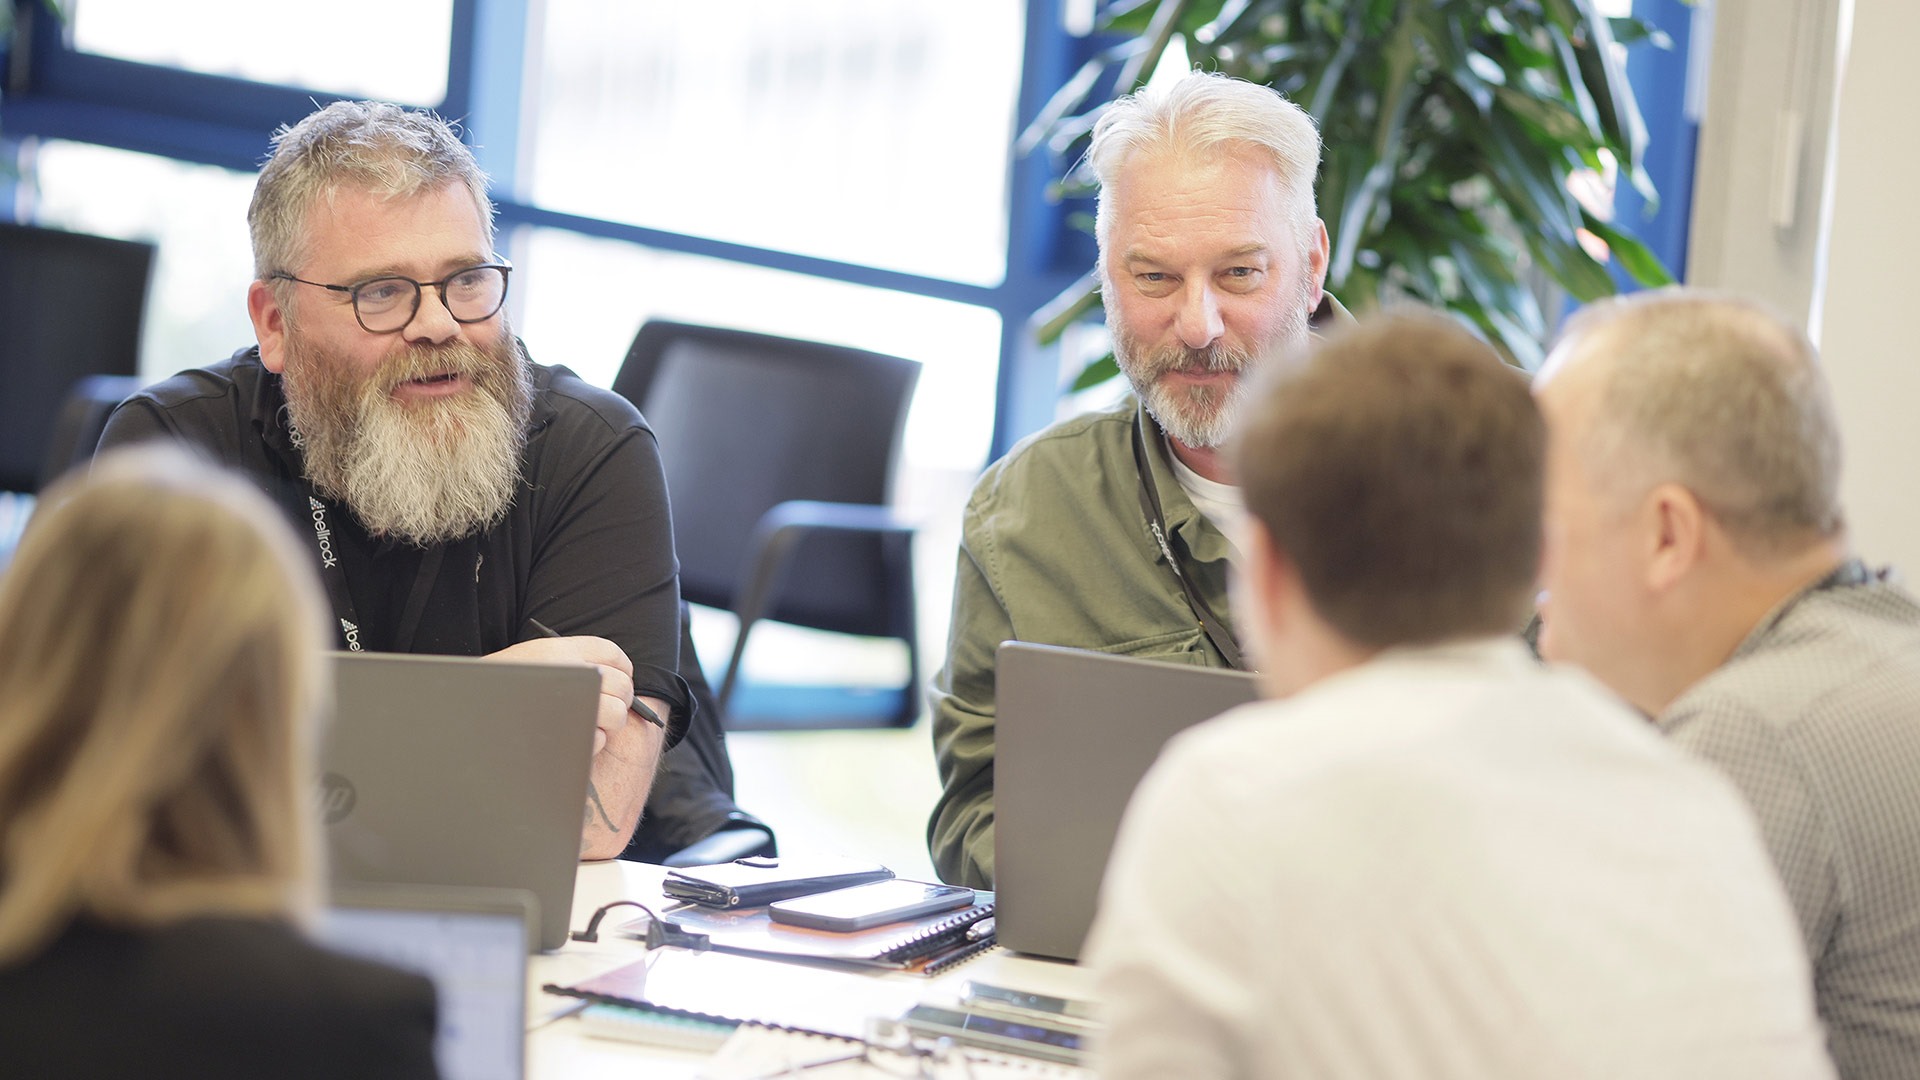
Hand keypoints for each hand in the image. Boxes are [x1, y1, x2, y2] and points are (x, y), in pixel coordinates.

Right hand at [488, 635, 633, 754]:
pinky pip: (600, 739)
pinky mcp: (569, 734)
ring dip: (609, 721)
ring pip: (617, 713)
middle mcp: (571, 673)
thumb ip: (570, 662)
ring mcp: (573, 705)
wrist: (465, 714)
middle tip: (606, 706)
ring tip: (588, 722)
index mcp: (561, 650)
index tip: (620, 678)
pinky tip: (573, 738)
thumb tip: (613, 675)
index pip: (613, 654)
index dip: (622, 669)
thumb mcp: (532, 659)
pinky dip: (592, 741)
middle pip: (622, 684)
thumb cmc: (498, 689)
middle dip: (621, 698)